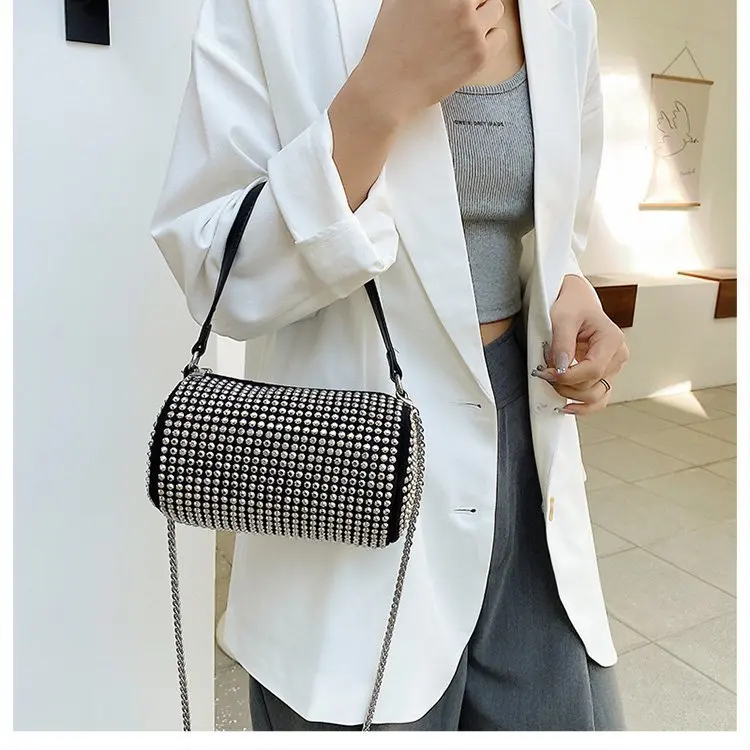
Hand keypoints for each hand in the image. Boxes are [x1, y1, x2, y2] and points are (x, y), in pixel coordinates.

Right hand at [360, 0, 508, 119]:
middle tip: (458, 18)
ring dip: (483, 18)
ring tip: (464, 31)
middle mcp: (458, 3)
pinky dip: (490, 40)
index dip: (463, 0)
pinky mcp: (480, 54)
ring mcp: (471, 28)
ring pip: (495, 9)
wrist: (389, 86)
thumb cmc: (389, 48)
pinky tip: (472, 46)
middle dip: (472, 4)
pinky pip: (500, 36)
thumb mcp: (398, 1)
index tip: (461, 6)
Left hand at [533, 275, 628, 414]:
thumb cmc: (572, 305)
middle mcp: (617, 356)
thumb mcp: (563, 318)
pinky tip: (567, 406)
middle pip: (593, 386)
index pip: (593, 370)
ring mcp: (612, 368)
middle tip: (544, 374)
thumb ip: (562, 343)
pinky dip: (583, 405)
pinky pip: (598, 397)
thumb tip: (562, 369)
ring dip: (571, 395)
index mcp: (612, 340)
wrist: (576, 301)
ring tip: (553, 384)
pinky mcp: (603, 374)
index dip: (568, 377)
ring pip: (596, 396)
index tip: (547, 373)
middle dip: (565, 385)